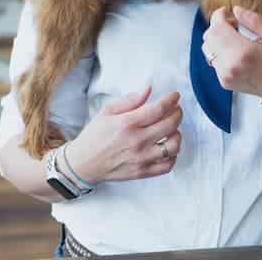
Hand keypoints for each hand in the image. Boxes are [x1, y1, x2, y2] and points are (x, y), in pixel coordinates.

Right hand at [63, 86, 182, 183]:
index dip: (171, 100)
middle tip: (175, 109)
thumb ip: (130, 100)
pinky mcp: (143, 172)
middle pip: (170, 125)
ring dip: (177, 134)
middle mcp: (137, 141)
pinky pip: (168, 165)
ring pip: (173, 146)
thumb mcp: (107, 111)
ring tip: (172, 129)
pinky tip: (167, 146)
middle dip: (177, 113)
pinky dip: (173, 155)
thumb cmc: (94, 136)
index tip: (175, 96)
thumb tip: (148, 90)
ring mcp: (142, 158)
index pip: (159, 109)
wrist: (83, 164)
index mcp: (128, 123)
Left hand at [201, 6, 261, 109]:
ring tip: (234, 37)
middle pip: (209, 36)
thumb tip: (236, 10)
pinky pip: (212, 59)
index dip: (218, 15)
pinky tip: (235, 50)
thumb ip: (255, 21)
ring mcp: (225, 75)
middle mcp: (230, 66)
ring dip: (216, 37)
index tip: (227, 11)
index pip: (217, 28)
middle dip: (218, 25)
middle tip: (234, 24)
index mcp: (244, 52)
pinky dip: (219, 50)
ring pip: (207, 47)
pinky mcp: (223, 81)